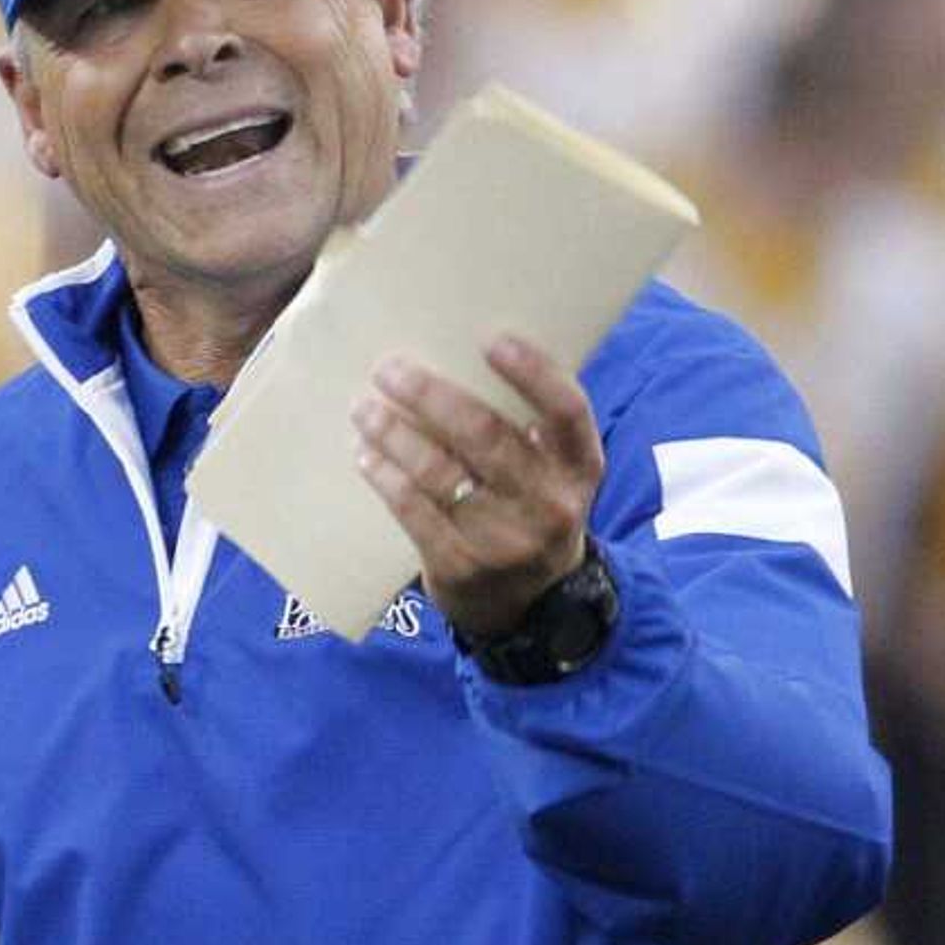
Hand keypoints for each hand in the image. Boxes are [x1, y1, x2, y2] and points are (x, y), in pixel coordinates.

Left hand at [352, 334, 605, 643]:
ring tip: (365, 408)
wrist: (528, 604)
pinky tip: (366, 455)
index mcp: (579, 467)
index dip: (533, 373)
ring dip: (394, 434)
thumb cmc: (531, 509)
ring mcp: (505, 541)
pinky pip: (414, 511)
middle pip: (486, 436)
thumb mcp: (553, 472)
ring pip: (440, 473)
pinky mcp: (462, 567)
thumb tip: (456, 356)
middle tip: (388, 369)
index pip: (566, 410)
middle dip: (430, 396)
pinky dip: (385, 478)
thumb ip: (528, 425)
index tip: (490, 340)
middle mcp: (550, 505)